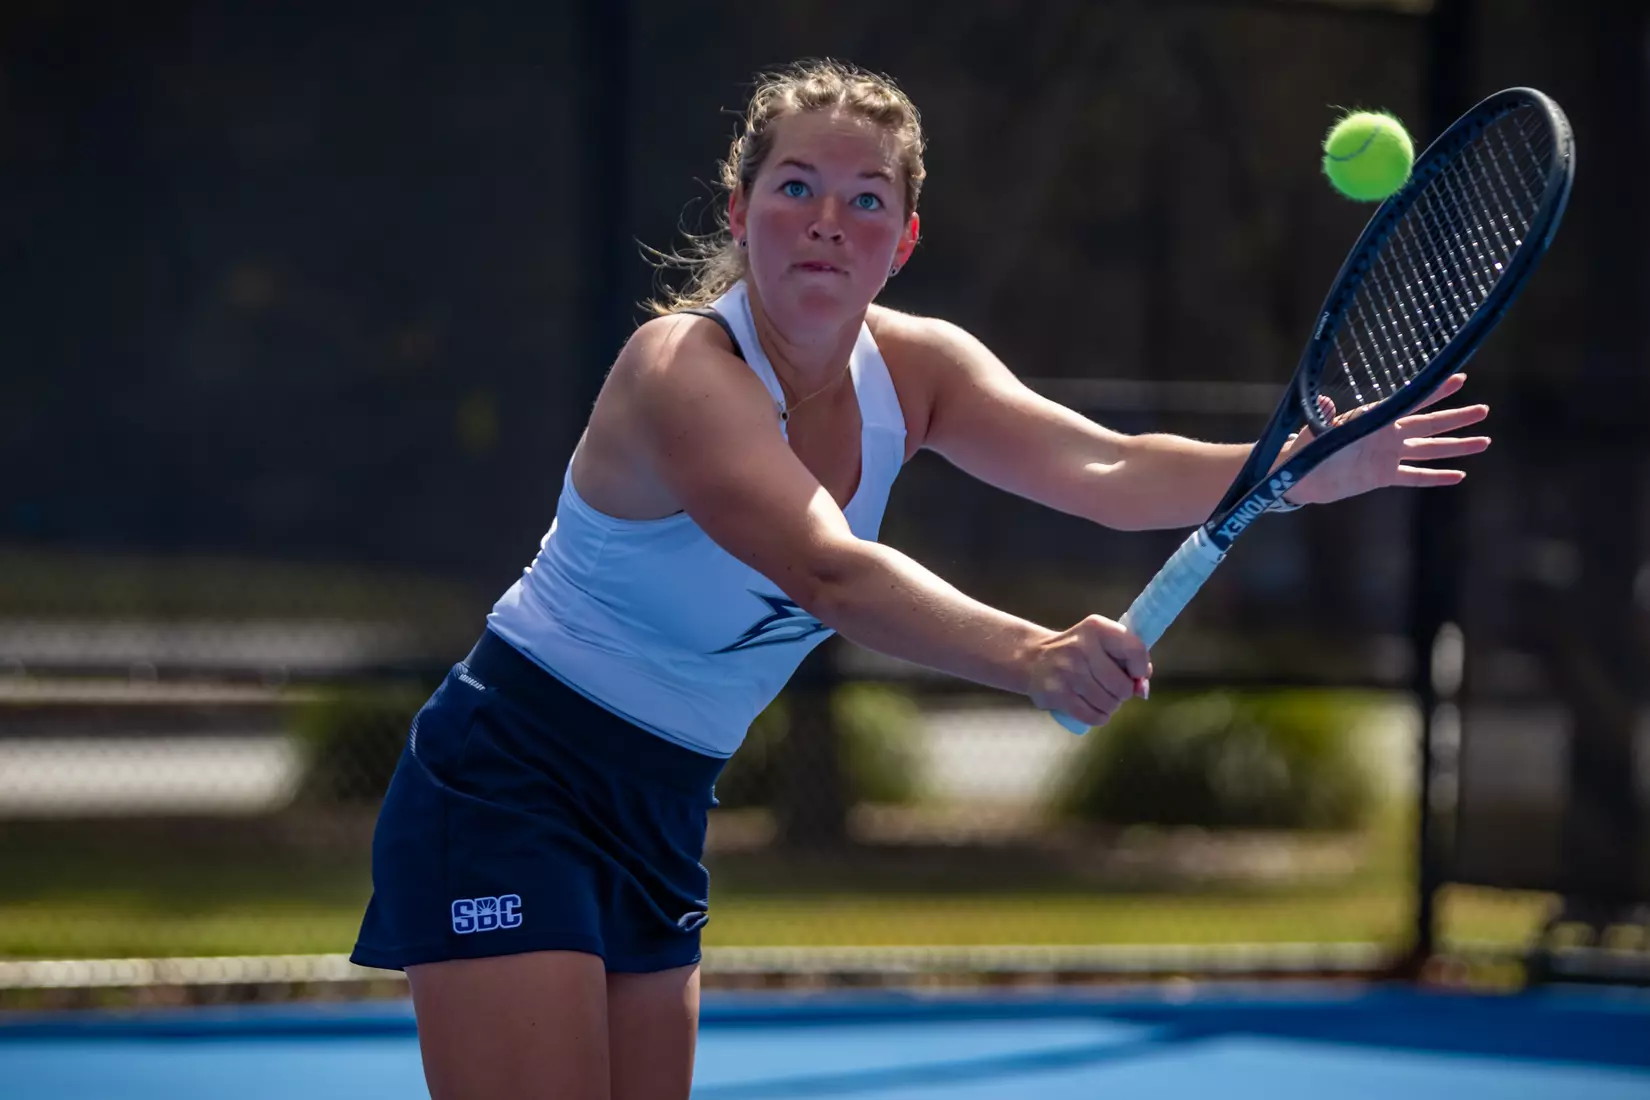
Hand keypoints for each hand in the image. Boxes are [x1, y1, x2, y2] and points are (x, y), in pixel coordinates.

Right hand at [1026, 616, 1151, 727]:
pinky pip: (1092, 716)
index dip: (1141, 668)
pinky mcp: (1057, 694)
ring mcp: (1067, 671)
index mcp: (1097, 628)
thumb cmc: (1079, 652)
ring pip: (1108, 704)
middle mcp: (1081, 647)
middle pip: (1122, 686)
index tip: (1135, 675)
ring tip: (1101, 698)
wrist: (1034, 658)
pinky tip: (1095, 710)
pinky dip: (1099, 717)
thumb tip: (1142, 690)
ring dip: (1110, 706)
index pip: (1134, 650)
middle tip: (1113, 689)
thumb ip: (1129, 659)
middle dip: (1123, 693)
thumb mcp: (1103, 643)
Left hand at [1279, 373, 1489, 506]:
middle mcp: (1385, 434)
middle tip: (1484, 410)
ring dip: (1456, 446)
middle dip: (1457, 418)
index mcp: (1373, 418)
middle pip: (1429, 424)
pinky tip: (1459, 474)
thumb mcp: (1316, 428)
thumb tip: (1325, 400)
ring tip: (1484, 441)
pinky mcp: (1384, 476)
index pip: (1409, 400)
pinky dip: (1435, 477)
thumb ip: (1324, 414)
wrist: (1301, 475)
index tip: (1460, 377)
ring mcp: (1388, 455)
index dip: (1435, 390)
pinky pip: (1415, 476)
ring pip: (1429, 449)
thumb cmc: (1307, 446)